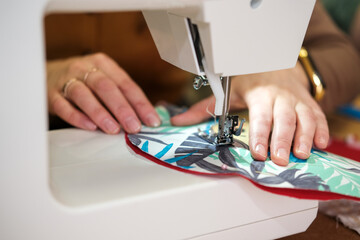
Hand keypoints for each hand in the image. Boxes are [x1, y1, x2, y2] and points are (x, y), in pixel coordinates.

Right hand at [47, 53, 159, 133]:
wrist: (46, 74)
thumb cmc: (83, 81)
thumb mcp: (103, 80)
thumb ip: (121, 96)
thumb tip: (144, 119)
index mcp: (104, 64)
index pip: (126, 84)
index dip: (140, 103)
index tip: (152, 120)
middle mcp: (85, 68)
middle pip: (106, 87)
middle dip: (123, 108)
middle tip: (134, 127)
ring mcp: (66, 80)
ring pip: (84, 94)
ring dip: (101, 113)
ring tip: (114, 129)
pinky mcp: (51, 94)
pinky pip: (63, 105)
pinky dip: (77, 117)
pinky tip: (90, 127)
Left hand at [171, 62, 328, 165]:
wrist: (274, 62)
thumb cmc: (247, 79)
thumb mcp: (225, 91)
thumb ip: (203, 108)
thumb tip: (176, 121)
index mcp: (256, 93)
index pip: (259, 116)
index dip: (259, 134)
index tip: (257, 152)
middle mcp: (278, 95)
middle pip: (283, 118)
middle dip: (282, 140)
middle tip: (280, 160)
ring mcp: (295, 98)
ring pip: (304, 117)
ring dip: (305, 137)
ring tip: (302, 155)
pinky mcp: (307, 102)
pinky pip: (318, 115)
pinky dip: (322, 129)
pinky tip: (322, 144)